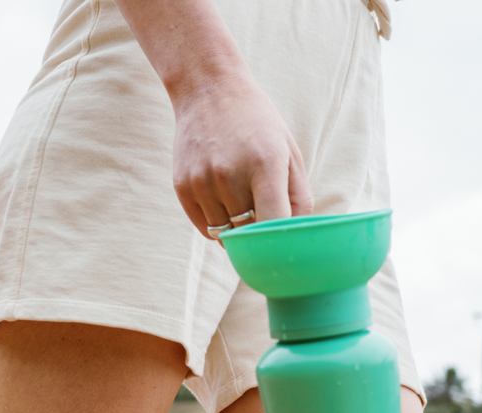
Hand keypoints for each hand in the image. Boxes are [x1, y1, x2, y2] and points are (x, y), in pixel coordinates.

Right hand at [170, 70, 312, 238]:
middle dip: (259, 237)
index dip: (279, 245)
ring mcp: (203, 182)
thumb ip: (299, 198)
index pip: (273, 225)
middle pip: (248, 235)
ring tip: (242, 202)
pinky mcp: (183, 187)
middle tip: (264, 223)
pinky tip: (223, 201)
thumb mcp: (289, 152)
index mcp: (265, 165)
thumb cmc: (258, 125)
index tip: (285, 253)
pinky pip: (205, 228)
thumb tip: (295, 240)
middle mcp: (230, 175)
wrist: (208, 89)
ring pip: (225, 235)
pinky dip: (218, 225)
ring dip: (237, 230)